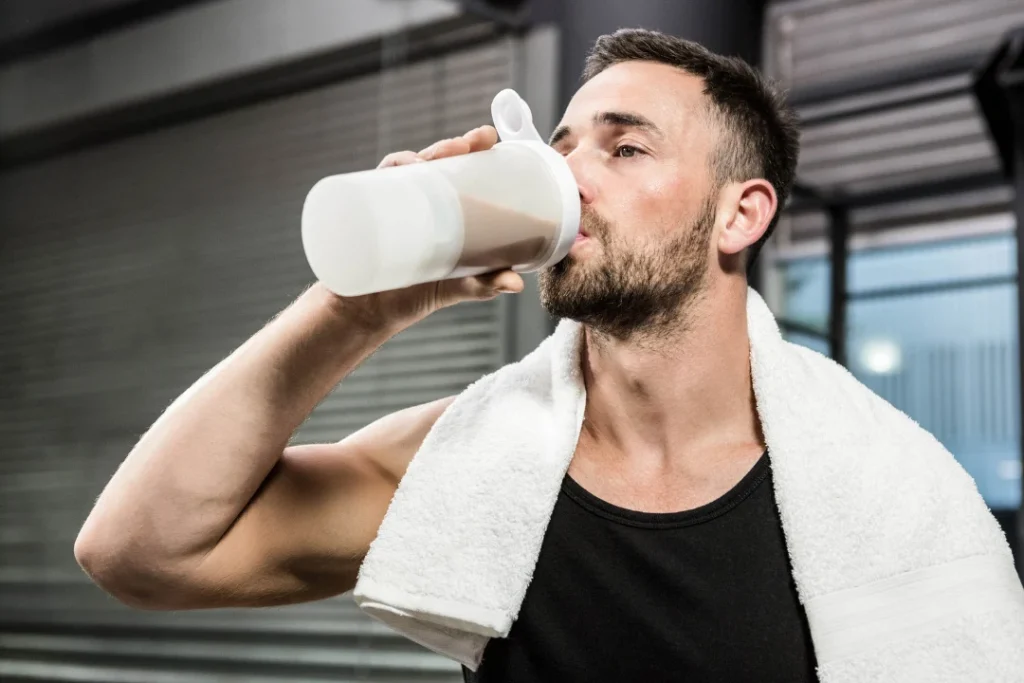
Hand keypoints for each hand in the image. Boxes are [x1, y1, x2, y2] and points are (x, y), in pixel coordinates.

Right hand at [330, 126, 525, 329]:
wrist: (370, 313)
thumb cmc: (417, 293)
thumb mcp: (458, 287)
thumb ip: (485, 285)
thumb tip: (516, 285)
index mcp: (443, 208)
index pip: (459, 168)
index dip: (471, 147)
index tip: (487, 137)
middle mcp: (417, 200)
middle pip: (432, 161)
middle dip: (448, 147)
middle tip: (465, 145)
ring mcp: (391, 206)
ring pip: (402, 169)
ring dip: (415, 157)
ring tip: (428, 163)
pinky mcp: (368, 216)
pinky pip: (371, 188)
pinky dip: (384, 176)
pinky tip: (395, 174)